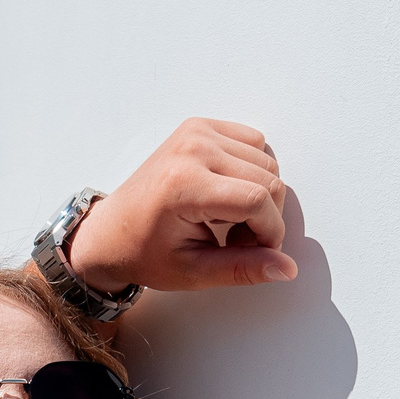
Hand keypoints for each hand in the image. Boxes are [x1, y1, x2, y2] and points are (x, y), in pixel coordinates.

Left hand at [68, 117, 294, 292]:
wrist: (111, 231)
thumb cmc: (145, 253)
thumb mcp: (193, 272)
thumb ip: (243, 269)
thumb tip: (287, 268)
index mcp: (185, 184)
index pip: (257, 200)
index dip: (270, 232)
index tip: (257, 253)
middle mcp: (192, 148)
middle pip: (269, 180)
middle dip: (265, 218)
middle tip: (236, 241)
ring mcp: (196, 132)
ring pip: (267, 161)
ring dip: (260, 196)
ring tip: (228, 220)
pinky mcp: (200, 126)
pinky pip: (254, 143)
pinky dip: (251, 172)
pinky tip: (227, 195)